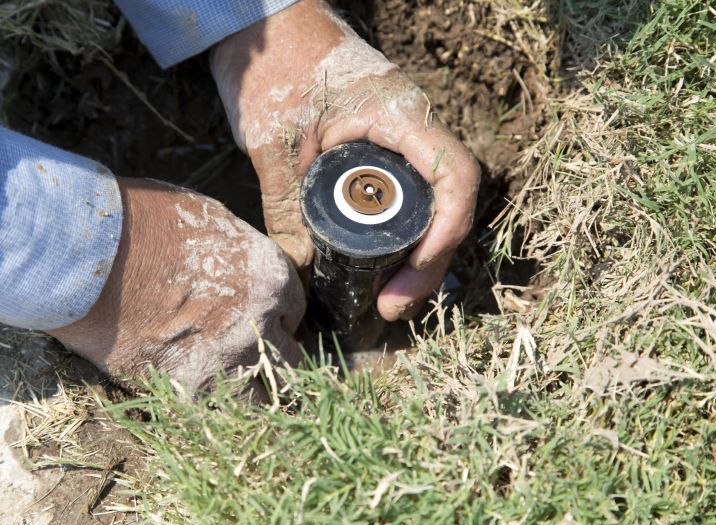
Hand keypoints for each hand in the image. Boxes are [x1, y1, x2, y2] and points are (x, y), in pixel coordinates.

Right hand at [48, 178, 304, 399]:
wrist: (87, 253)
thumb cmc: (143, 223)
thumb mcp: (210, 219)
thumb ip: (241, 253)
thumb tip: (247, 269)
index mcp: (270, 277)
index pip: (295, 310)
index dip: (276, 316)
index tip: (261, 321)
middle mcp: (260, 321)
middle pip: (289, 359)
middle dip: (272, 358)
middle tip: (251, 357)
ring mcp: (228, 359)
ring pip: (264, 396)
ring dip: (251, 392)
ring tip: (230, 385)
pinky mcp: (188, 387)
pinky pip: (216, 409)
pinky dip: (209, 403)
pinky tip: (195, 389)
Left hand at [210, 0, 479, 320]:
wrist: (262, 25)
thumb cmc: (272, 66)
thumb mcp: (274, 143)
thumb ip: (285, 207)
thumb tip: (299, 273)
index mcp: (399, 114)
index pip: (453, 175)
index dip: (446, 230)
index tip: (414, 270)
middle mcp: (413, 127)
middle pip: (448, 202)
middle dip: (429, 261)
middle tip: (393, 306)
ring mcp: (402, 138)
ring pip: (432, 203)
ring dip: (419, 253)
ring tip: (391, 298)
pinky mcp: (385, 149)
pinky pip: (409, 195)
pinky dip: (403, 233)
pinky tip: (383, 263)